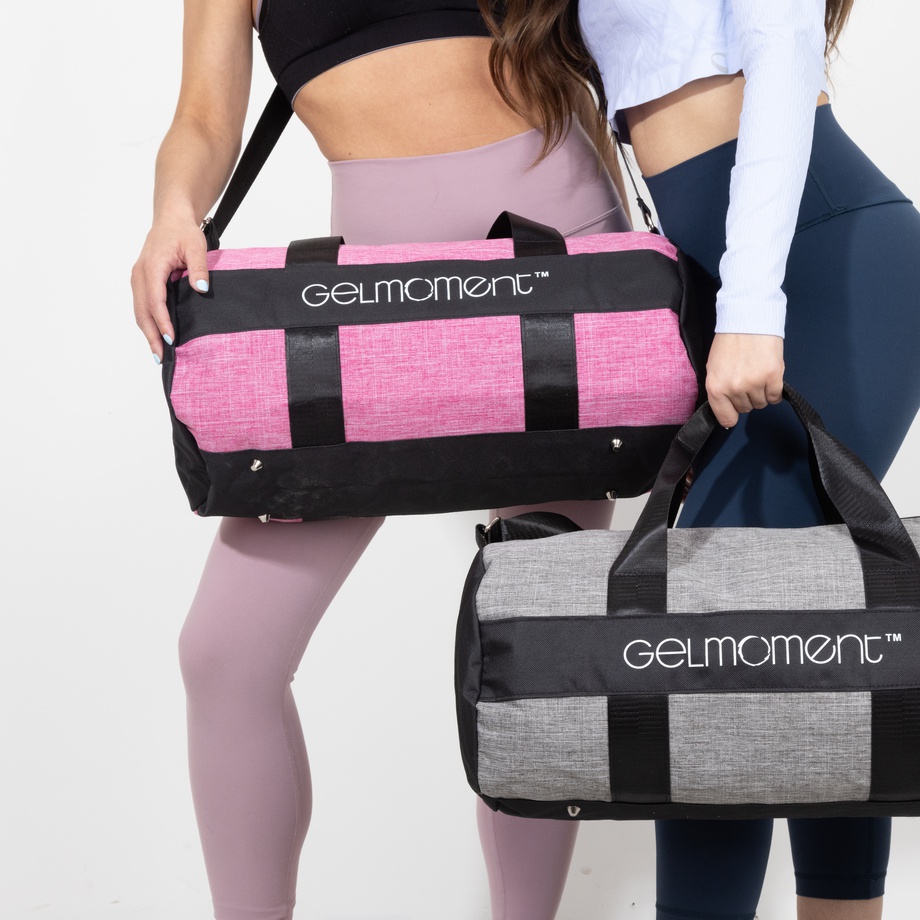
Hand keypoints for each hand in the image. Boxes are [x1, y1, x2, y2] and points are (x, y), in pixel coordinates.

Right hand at [130, 213, 210, 362]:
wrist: (171, 219)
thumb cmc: (183, 231)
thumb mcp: (196, 246)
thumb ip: (199, 268)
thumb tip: (202, 289)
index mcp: (152, 267)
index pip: (155, 300)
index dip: (163, 321)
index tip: (171, 338)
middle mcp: (140, 274)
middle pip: (142, 311)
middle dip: (151, 335)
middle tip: (160, 356)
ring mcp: (138, 278)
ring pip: (139, 310)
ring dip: (147, 332)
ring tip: (157, 352)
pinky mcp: (142, 281)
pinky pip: (142, 305)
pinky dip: (147, 322)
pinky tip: (156, 335)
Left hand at [705, 333, 783, 426]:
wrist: (747, 319)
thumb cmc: (729, 341)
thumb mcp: (714, 368)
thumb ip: (719, 390)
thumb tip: (726, 411)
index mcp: (716, 387)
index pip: (726, 418)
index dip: (732, 415)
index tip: (734, 410)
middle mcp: (734, 388)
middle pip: (745, 409)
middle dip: (746, 397)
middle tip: (746, 377)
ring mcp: (754, 383)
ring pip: (761, 403)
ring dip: (761, 393)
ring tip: (757, 373)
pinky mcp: (773, 376)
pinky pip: (775, 397)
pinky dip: (774, 390)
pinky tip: (769, 377)